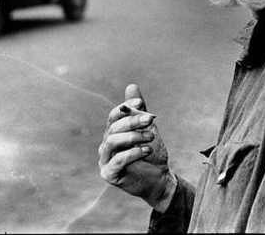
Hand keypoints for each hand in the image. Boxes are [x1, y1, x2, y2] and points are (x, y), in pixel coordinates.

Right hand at [98, 84, 176, 211]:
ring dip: (133, 136)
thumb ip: (139, 110)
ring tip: (151, 136)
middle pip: (114, 128)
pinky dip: (132, 153)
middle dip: (133, 121)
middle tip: (151, 119)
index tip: (140, 104)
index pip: (113, 116)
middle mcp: (106, 145)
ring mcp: (105, 160)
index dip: (125, 108)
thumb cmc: (151, 152)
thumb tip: (131, 85)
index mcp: (113, 133)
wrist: (159, 178)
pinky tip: (147, 150)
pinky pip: (117, 161)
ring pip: (113, 142)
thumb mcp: (147, 128)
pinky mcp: (109, 174)